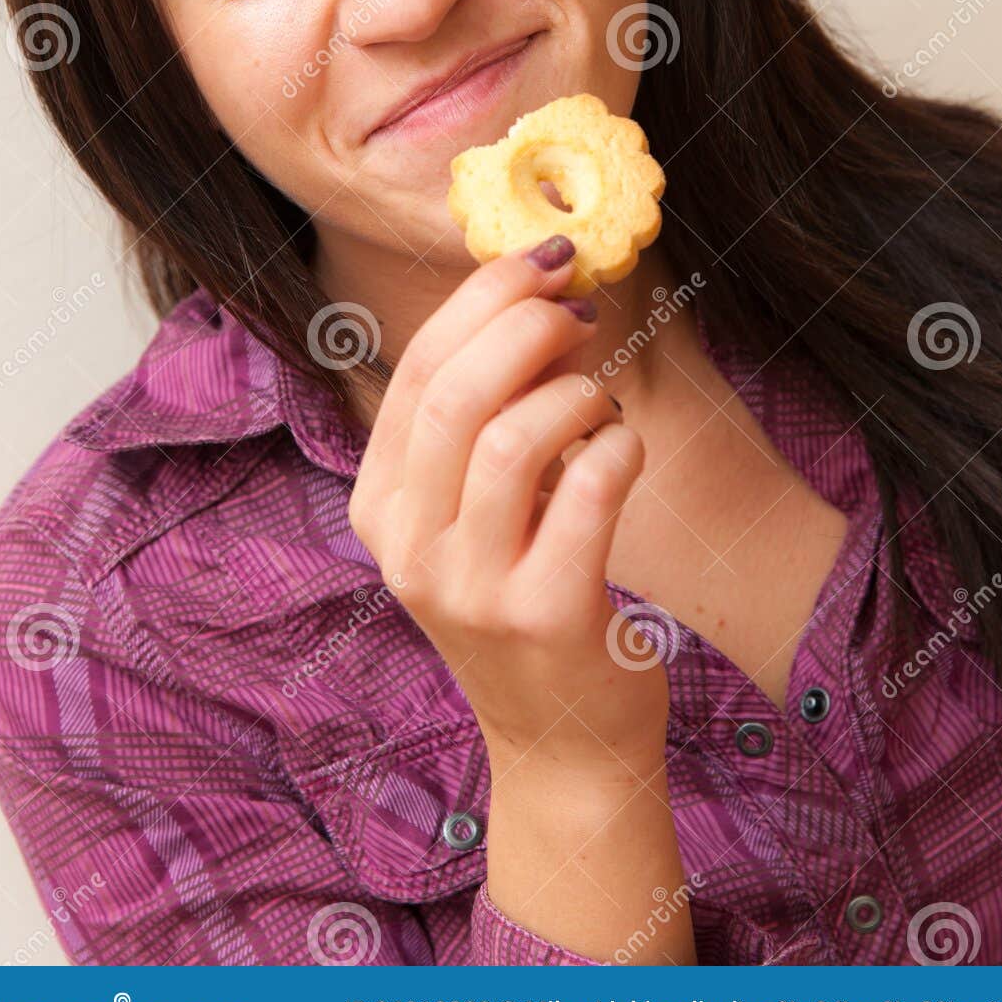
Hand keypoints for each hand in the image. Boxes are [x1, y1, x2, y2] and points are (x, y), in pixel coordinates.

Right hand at [348, 238, 669, 777]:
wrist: (561, 740)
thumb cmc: (524, 595)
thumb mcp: (471, 512)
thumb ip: (481, 420)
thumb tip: (531, 299)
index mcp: (377, 506)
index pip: (415, 373)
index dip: (481, 301)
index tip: (542, 261)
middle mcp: (405, 548)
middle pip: (454, 396)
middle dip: (524, 326)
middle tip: (580, 310)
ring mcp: (469, 589)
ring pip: (514, 440)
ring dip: (574, 393)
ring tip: (599, 401)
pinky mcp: (543, 616)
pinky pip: (588, 492)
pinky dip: (618, 448)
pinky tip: (624, 451)